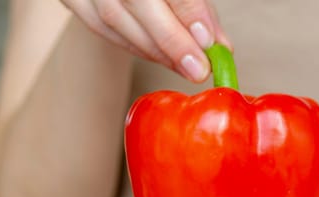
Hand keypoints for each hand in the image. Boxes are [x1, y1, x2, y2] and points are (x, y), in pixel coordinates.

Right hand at [61, 0, 230, 81]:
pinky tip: (159, 57)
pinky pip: (99, 27)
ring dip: (154, 51)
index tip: (208, 41)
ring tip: (185, 67)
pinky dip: (134, 45)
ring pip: (114, 20)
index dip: (187, 11)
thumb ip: (196, 6)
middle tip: (197, 69)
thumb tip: (218, 46)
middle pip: (135, 1)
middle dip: (171, 41)